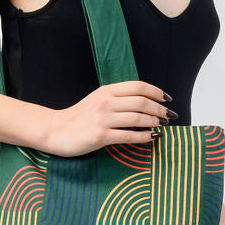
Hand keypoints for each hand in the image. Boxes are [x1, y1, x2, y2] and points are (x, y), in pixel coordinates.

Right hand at [42, 80, 172, 157]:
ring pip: (138, 118)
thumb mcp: (97, 100)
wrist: (55, 130)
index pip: (138, 86)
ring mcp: (102, 119)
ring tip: (162, 125)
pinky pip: (129, 136)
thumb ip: (117, 99)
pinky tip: (152, 137)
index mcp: (106, 91)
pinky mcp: (100, 136)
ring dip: (154, 122)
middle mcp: (105, 102)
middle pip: (142, 102)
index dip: (156, 92)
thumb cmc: (79, 117)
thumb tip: (144, 103)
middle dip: (159, 109)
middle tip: (169, 116)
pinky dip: (145, 137)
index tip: (166, 99)